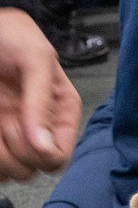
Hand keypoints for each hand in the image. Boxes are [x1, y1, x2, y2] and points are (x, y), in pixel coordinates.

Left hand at [0, 8, 79, 179]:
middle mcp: (38, 127)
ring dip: (1, 154)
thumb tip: (45, 145)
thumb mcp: (34, 57)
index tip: (25, 128)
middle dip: (18, 150)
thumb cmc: (9, 35)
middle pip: (36, 167)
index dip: (42, 150)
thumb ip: (42, 99)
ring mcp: (13, 133)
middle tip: (7, 120)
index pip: (61, 155)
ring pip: (14, 171)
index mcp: (60, 111)